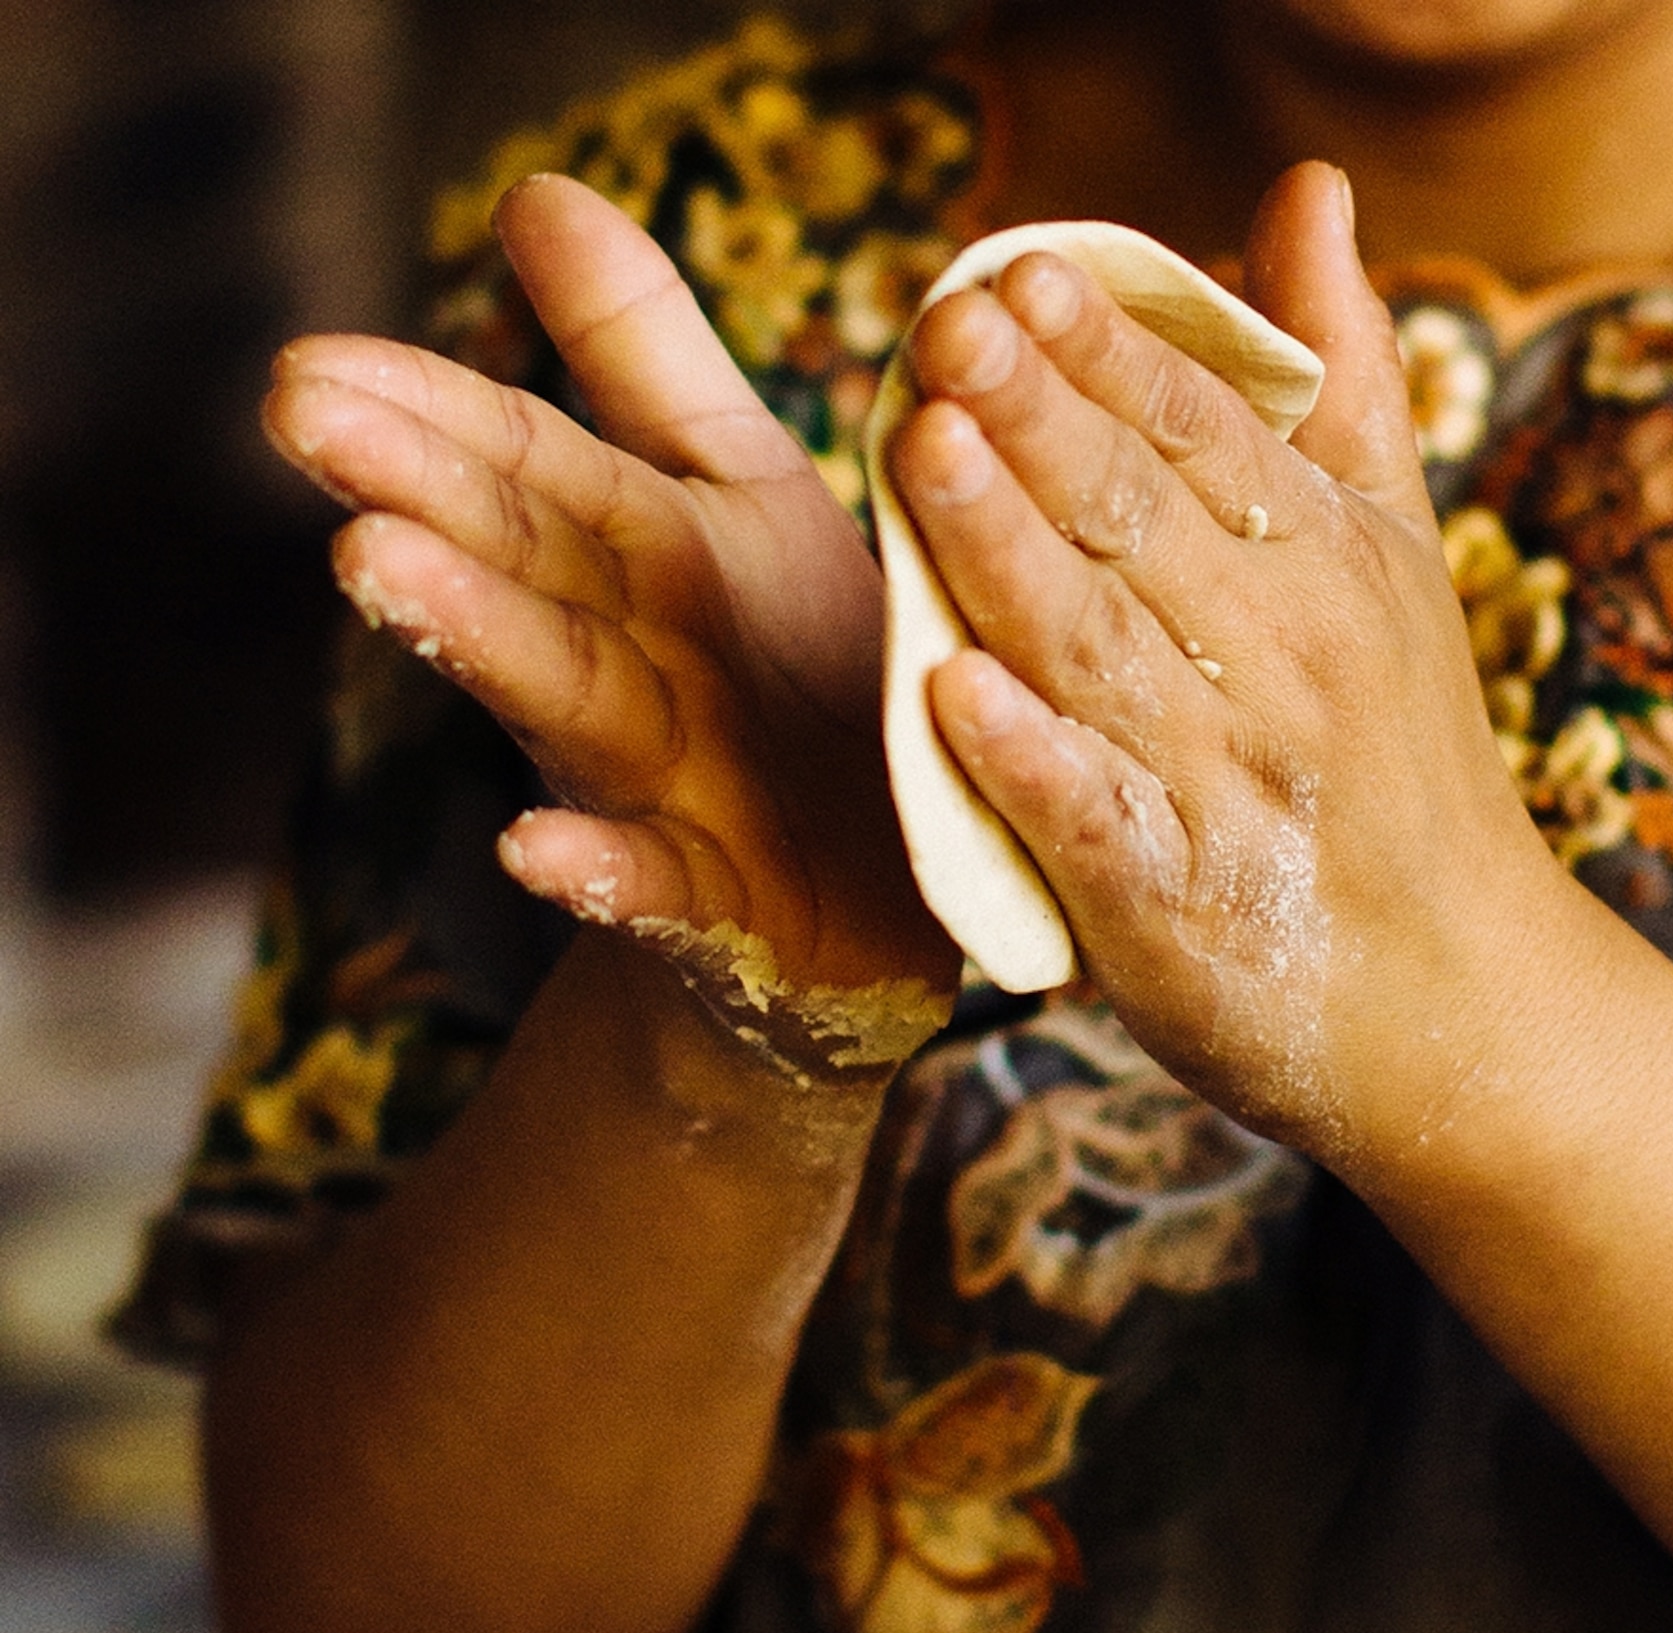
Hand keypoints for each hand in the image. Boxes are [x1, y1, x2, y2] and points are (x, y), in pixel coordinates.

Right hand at [266, 175, 958, 1004]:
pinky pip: (654, 887)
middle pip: (520, 565)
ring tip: (373, 560)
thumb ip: (641, 360)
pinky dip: (593, 871)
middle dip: (420, 491)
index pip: (520, 461)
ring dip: (473, 632)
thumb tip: (532, 192)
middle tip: (305, 416)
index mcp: (630, 555)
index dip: (428, 406)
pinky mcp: (718, 904)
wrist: (871, 900)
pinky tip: (529, 850)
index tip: (307, 360)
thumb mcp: (737, 491)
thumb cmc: (793, 672)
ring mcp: (660, 787)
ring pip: (563, 700)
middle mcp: (623, 664)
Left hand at [890, 163, 1566, 1150]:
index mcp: (1328, 568)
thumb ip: (1338, 386)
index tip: (1022, 271)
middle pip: (1141, 525)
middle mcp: (1285, 667)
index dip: (1110, 352)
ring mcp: (1230, 790)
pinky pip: (1095, 823)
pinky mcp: (1178, 911)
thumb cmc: (1402, 770)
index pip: (1204, 435)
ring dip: (1008, 556)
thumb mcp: (1392, 562)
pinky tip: (952, 697)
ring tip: (925, 452)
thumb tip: (1306, 193)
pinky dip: (1030, 762)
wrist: (1463, 1004)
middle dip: (1041, 422)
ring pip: (1103, 654)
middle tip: (944, 327)